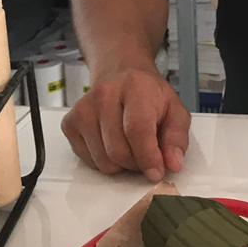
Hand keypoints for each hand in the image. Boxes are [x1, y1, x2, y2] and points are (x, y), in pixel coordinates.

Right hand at [61, 68, 190, 181]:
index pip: (137, 130)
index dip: (148, 157)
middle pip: (118, 151)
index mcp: (135, 88)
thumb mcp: (175, 110)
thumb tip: (173, 164)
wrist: (120, 74)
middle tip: (146, 154)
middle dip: (137, 163)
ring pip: (103, 161)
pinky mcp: (70, 123)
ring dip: (121, 164)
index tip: (157, 172)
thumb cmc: (148, 95)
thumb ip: (177, 138)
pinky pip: (88, 161)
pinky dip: (104, 161)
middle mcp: (105, 95)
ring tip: (130, 146)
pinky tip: (112, 143)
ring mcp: (83, 109)